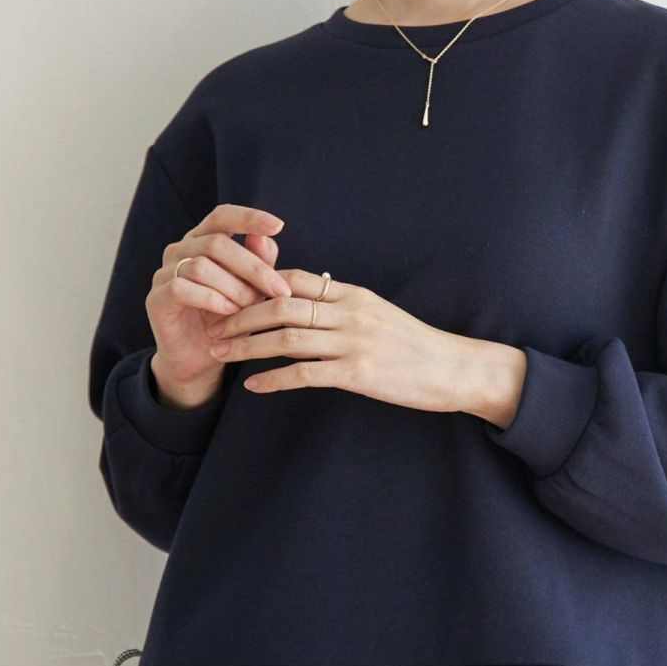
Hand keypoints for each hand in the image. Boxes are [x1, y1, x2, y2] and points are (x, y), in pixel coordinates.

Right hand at [146, 203, 289, 389]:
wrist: (201, 358)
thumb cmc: (229, 318)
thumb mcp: (252, 290)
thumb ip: (259, 262)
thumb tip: (268, 235)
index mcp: (202, 240)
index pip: (222, 216)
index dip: (248, 217)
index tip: (278, 225)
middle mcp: (180, 250)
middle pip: (216, 242)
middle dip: (253, 267)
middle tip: (278, 290)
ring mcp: (164, 273)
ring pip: (201, 265)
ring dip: (233, 287)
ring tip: (250, 307)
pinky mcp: (156, 298)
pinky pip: (181, 288)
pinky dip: (211, 299)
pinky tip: (229, 312)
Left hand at [205, 268, 485, 414]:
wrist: (454, 369)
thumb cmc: (415, 345)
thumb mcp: (379, 314)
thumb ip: (343, 307)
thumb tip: (307, 301)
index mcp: (352, 294)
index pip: (294, 278)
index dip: (256, 285)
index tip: (229, 297)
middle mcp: (350, 312)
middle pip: (281, 305)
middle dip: (241, 315)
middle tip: (213, 326)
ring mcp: (354, 342)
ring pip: (286, 338)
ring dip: (248, 346)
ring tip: (221, 353)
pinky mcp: (358, 373)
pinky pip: (305, 374)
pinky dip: (274, 380)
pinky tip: (254, 386)